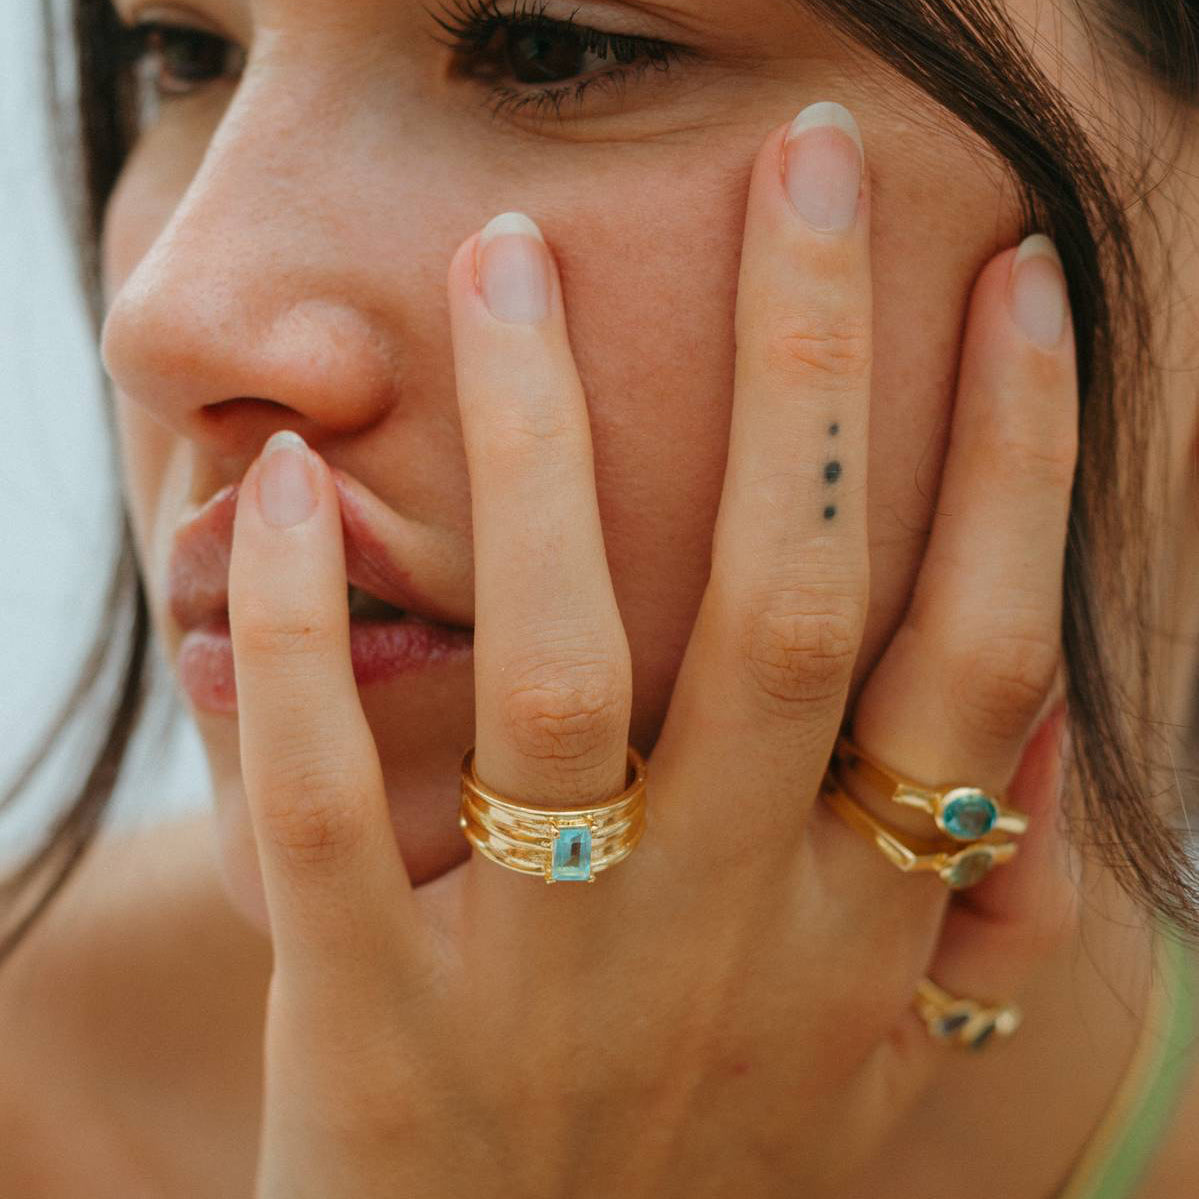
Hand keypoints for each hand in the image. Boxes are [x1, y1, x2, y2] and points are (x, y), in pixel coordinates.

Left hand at [228, 101, 1078, 1197]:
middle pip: (790, 606)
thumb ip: (971, 910)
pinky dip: (301, 639)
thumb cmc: (706, 1176)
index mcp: (861, 933)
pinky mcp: (375, 1027)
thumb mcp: (879, 1064)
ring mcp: (550, 978)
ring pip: (562, 664)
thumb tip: (1035, 729)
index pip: (972, 657)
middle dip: (812, 368)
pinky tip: (284, 493)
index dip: (1009, 460)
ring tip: (509, 256)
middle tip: (803, 165)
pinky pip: (327, 802)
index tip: (1009, 286)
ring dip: (542, 445)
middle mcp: (732, 933)